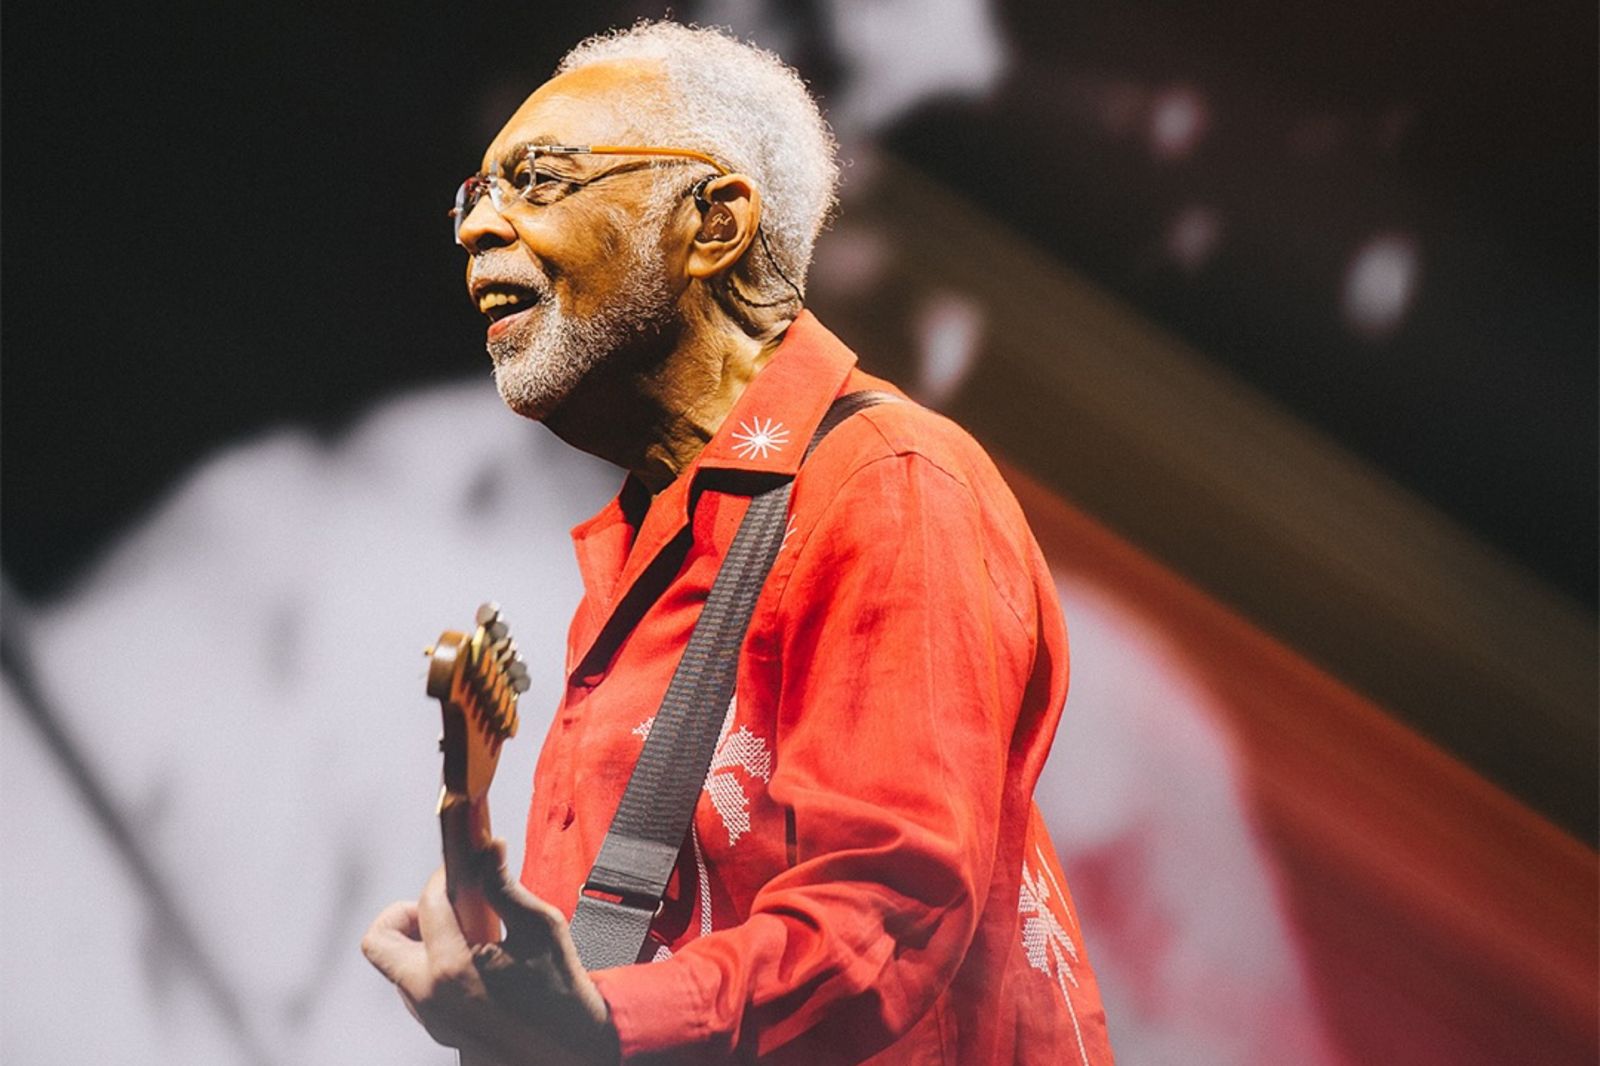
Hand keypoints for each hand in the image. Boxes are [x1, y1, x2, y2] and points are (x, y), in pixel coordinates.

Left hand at [362, 845, 619, 1065]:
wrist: (572, 1049)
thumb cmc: (560, 988)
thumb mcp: (540, 928)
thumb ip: (504, 887)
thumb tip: (488, 848)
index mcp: (451, 968)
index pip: (428, 903)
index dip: (444, 876)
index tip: (464, 867)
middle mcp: (429, 996)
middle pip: (380, 941)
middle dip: (406, 914)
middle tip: (445, 908)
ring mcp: (431, 1018)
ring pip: (397, 966)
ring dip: (421, 942)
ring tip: (468, 935)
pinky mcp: (439, 1030)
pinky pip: (417, 988)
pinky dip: (433, 966)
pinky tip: (474, 961)